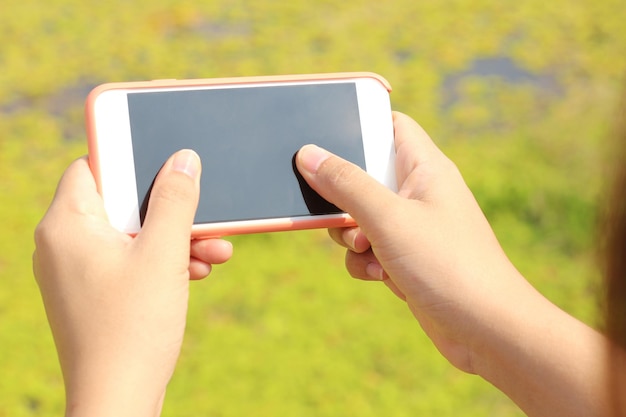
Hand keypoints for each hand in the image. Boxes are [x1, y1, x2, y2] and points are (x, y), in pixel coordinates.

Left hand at [33, 150, 231, 415]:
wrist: (118, 401)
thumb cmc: (133, 328)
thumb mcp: (164, 254)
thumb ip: (176, 200)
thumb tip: (183, 158)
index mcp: (67, 225)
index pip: (93, 165)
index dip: (131, 157)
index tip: (166, 155)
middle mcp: (64, 244)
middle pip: (121, 203)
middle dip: (171, 211)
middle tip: (205, 216)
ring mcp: (79, 271)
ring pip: (132, 234)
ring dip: (176, 239)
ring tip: (214, 251)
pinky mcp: (95, 293)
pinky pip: (131, 261)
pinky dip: (163, 262)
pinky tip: (197, 272)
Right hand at [296, 112, 523, 370]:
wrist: (486, 331)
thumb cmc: (448, 266)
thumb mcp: (388, 218)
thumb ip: (346, 184)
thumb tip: (308, 154)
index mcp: (425, 167)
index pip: (390, 125)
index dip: (359, 125)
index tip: (326, 138)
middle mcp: (420, 193)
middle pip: (364, 175)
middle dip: (343, 198)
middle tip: (341, 214)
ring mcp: (414, 227)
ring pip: (361, 217)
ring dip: (351, 235)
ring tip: (369, 251)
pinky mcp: (408, 258)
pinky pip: (370, 249)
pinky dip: (366, 262)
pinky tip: (382, 276)